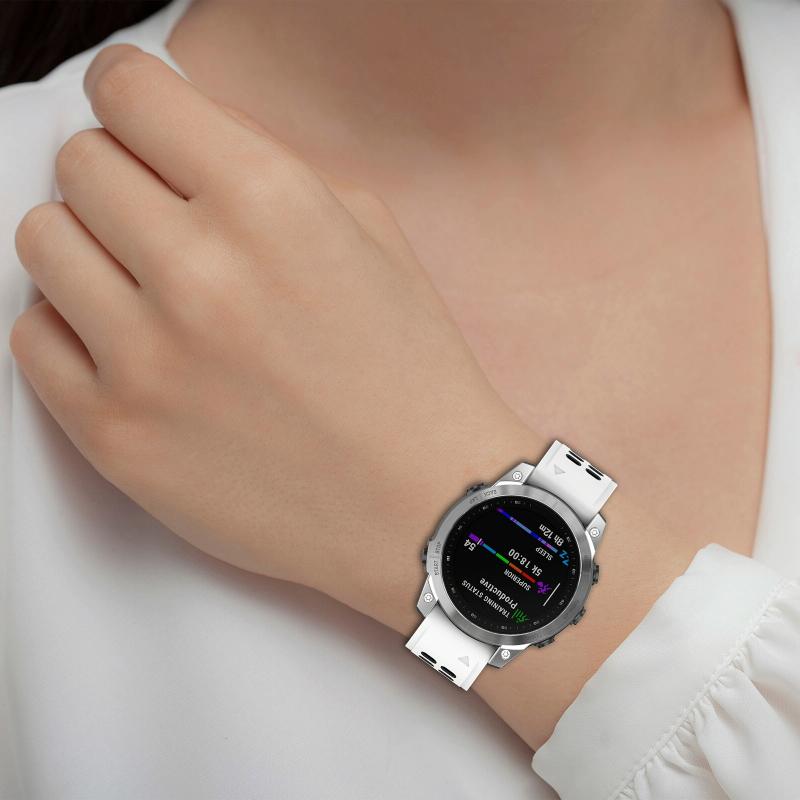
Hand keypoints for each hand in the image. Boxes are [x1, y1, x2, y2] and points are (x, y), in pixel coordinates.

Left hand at [10, 44, 535, 628]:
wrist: (421, 504)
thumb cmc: (410, 373)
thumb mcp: (370, 237)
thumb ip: (268, 171)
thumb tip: (178, 148)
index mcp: (271, 204)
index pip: (129, 92)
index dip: (133, 96)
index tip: (140, 118)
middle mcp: (199, 272)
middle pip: (81, 164)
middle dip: (120, 176)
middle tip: (161, 217)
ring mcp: (146, 361)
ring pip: (41, 242)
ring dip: (89, 249)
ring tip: (143, 286)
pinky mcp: (115, 437)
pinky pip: (32, 339)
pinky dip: (70, 328)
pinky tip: (129, 347)